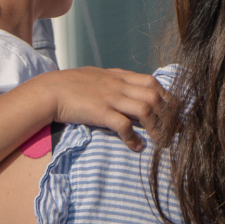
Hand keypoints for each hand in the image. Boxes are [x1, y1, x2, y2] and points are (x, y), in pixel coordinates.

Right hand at [35, 68, 164, 150]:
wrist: (48, 91)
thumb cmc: (71, 85)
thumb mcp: (97, 76)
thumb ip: (115, 81)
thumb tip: (130, 88)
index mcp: (119, 76)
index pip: (152, 81)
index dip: (167, 96)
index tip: (175, 110)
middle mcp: (119, 85)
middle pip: (155, 95)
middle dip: (169, 113)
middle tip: (176, 129)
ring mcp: (110, 98)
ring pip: (145, 109)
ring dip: (156, 127)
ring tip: (160, 141)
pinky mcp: (100, 112)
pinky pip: (123, 125)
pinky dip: (133, 138)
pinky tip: (136, 147)